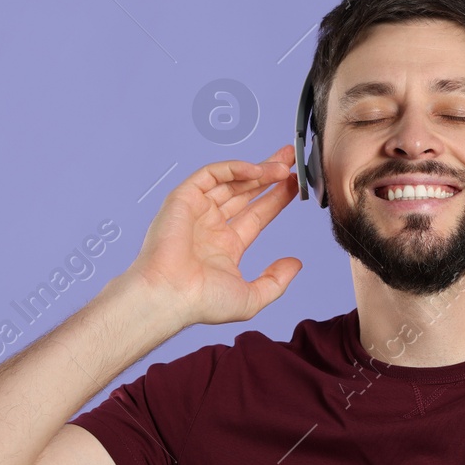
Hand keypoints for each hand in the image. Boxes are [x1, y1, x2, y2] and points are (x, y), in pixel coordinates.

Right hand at [122, 143, 302, 325]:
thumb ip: (276, 281)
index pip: (257, 214)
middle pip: (246, 192)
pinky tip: (257, 169)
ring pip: (231, 181)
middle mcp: (211, 225)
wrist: (170, 295)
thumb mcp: (251, 297)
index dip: (276, 198)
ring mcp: (197, 210)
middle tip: (291, 162)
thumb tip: (295, 265)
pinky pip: (211, 174)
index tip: (294, 186)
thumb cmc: (201, 302)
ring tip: (281, 165)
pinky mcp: (183, 198)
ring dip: (257, 170)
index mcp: (225, 246)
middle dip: (269, 175)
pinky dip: (234, 168)